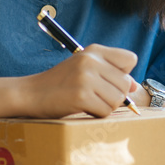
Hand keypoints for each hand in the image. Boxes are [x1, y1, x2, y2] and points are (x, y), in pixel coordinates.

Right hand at [22, 44, 138, 117]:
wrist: (30, 93)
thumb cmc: (61, 83)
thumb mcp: (85, 70)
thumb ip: (110, 74)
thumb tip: (134, 86)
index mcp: (94, 51)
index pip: (130, 59)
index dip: (123, 74)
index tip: (108, 81)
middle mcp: (91, 60)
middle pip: (125, 83)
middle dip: (115, 95)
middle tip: (95, 96)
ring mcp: (85, 78)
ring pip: (118, 99)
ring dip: (106, 106)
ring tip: (88, 101)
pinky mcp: (81, 96)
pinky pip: (105, 111)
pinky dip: (97, 114)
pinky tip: (82, 108)